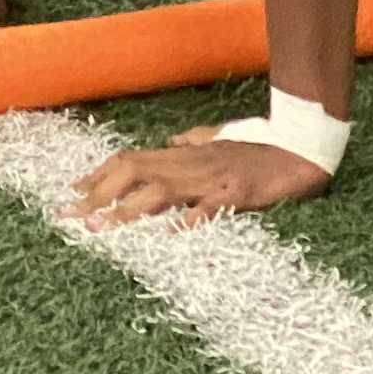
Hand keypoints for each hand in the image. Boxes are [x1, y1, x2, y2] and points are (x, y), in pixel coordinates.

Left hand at [68, 126, 331, 230]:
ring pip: (161, 190)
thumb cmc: (260, 144)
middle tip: (71, 217)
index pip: (130, 160)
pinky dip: (190, 219)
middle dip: (98, 194)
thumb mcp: (219, 138)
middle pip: (134, 172)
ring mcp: (212, 177)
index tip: (71, 193)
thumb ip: (192, 140)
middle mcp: (190, 163)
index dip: (98, 175)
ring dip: (127, 210)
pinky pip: (210, 207)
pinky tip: (171, 235)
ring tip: (102, 228)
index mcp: (184, 153)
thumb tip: (170, 140)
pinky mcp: (238, 192)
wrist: (301, 146)